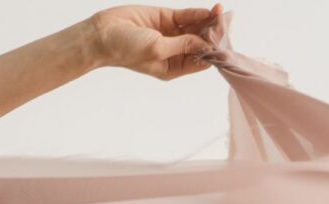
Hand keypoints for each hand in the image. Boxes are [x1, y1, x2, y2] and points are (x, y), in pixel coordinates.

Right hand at [88, 3, 221, 79]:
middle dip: (213, 34)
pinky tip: (209, 11)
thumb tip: (207, 43)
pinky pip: (187, 16)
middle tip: (225, 23)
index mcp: (172, 68)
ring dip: (208, 21)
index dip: (213, 51)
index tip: (224, 41)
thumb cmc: (126, 50)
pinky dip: (198, 13)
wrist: (103, 34)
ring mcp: (170, 34)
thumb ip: (184, 44)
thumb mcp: (158, 50)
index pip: (200, 61)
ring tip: (221, 13)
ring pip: (196, 27)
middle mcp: (173, 52)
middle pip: (201, 43)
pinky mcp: (165, 19)